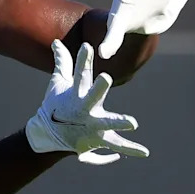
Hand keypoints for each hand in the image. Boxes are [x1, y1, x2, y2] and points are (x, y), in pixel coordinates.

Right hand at [25, 40, 149, 164]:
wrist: (49, 135)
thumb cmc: (56, 104)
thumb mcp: (58, 82)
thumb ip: (63, 62)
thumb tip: (56, 41)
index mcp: (76, 93)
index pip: (80, 73)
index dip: (83, 60)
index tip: (87, 46)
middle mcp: (84, 108)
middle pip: (92, 96)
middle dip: (98, 88)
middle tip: (106, 77)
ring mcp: (91, 125)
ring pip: (106, 124)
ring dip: (118, 123)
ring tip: (133, 123)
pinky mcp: (98, 139)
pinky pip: (116, 145)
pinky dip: (130, 149)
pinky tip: (145, 152)